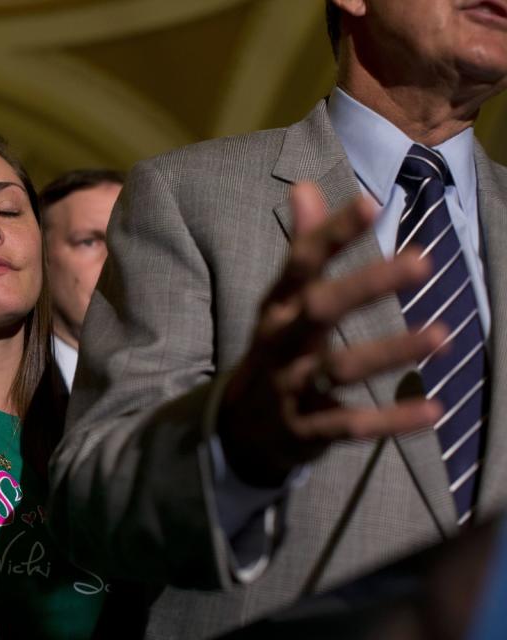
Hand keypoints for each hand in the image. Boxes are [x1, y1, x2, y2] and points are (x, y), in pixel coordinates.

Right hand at [218, 183, 445, 485]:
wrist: (241, 428)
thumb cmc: (277, 350)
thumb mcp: (282, 301)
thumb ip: (302, 247)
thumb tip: (305, 186)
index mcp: (277, 307)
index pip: (301, 264)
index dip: (333, 234)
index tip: (371, 204)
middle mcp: (281, 343)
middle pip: (321, 310)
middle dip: (367, 284)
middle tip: (423, 260)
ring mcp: (292, 387)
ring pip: (339, 368)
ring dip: (390, 351)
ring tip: (443, 335)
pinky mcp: (307, 429)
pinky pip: (349, 425)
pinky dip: (390, 421)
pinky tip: (433, 410)